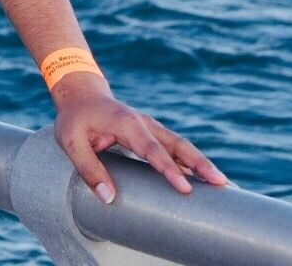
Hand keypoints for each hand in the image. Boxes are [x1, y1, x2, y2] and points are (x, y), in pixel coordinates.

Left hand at [51, 74, 227, 203]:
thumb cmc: (74, 119)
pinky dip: (191, 161)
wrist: (80, 94)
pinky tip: (204, 178)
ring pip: (179, 144)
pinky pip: (174, 148)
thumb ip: (88, 168)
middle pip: (175, 143)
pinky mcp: (152, 134)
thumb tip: (108, 198)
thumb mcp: (70, 141)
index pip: (151, 148)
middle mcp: (143, 123)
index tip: (185, 187)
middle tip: (220, 182)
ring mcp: (150, 127)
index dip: (168, 168)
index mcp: (126, 123)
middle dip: (198, 162)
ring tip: (221, 183)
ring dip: (200, 162)